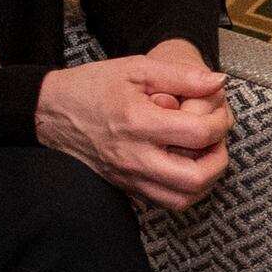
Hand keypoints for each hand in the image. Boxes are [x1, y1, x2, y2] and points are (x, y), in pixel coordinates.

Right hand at [36, 41, 231, 212]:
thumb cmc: (92, 87)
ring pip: (182, 200)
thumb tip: (219, 82)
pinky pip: (164, 202)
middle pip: (195, 178)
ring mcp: (129, 177)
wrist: (51, 112)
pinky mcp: (125, 188)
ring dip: (205, 181)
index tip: (219, 113)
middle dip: (218, 160)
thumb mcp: (137, 69)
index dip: (220, 123)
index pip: (197, 134)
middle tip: (218, 141)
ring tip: (205, 156)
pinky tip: (185, 167)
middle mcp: (134, 157)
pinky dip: (185, 190)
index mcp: (138, 123)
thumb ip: (181, 76)